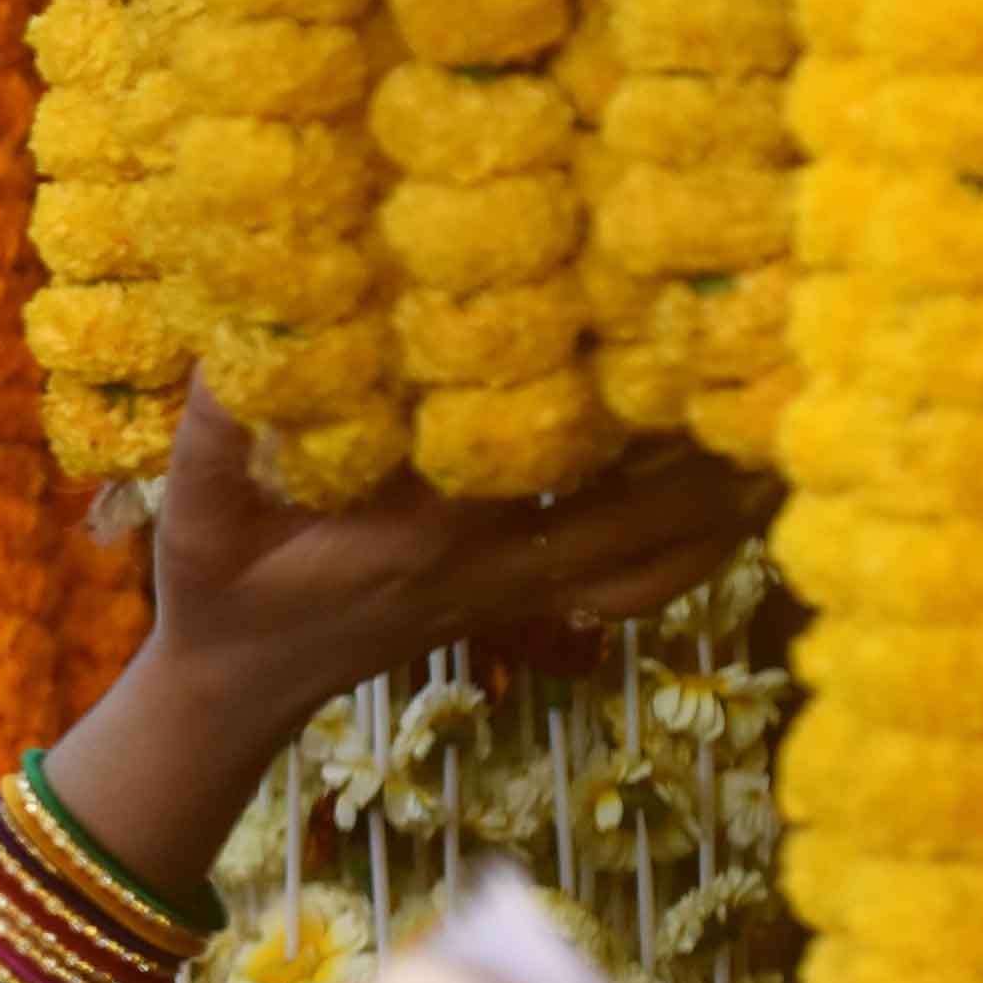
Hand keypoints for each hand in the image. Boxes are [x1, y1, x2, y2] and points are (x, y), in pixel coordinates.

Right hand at [147, 383, 776, 743]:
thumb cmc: (220, 589)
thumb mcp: (193, 509)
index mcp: (426, 529)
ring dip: (727, 482)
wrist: (238, 690)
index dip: (604, 373)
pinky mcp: (532, 598)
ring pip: (662, 544)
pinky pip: (646, 580)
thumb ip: (214, 428)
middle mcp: (499, 559)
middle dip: (705, 425)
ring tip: (789, 404)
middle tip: (771, 336)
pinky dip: (704, 539)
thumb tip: (244, 333)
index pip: (540, 442)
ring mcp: (525, 586)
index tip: (659, 292)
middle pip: (643, 497)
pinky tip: (740, 488)